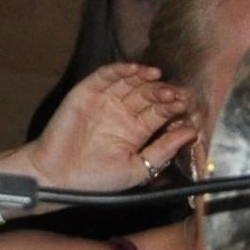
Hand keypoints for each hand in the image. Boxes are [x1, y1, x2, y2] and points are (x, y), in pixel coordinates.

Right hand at [29, 61, 190, 191]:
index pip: (160, 112)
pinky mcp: (86, 92)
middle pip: (148, 95)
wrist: (58, 177)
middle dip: (162, 92)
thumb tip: (191, 133)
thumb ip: (164, 150)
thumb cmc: (95, 180)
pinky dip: (120, 69)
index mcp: (136, 131)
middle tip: (174, 93)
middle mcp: (122, 113)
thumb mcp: (137, 168)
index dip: (173, 107)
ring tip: (158, 77)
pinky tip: (135, 69)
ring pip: (130, 82)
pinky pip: (106, 75)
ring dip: (145, 77)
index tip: (185, 107)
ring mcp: (105, 101)